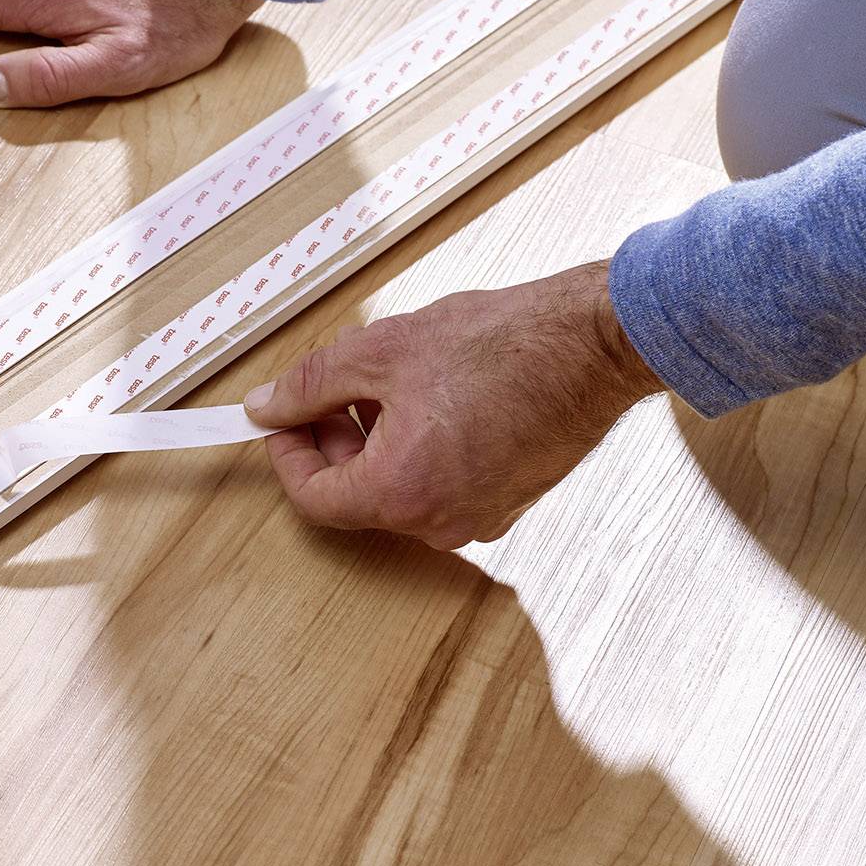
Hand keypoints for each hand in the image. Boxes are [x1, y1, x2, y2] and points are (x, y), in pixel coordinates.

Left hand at [242, 262, 665, 548]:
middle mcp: (438, 521)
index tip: (281, 418)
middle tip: (330, 390)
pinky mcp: (508, 501)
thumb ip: (310, 386)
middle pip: (356, 494)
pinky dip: (418, 449)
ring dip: (375, 441)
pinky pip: (441, 484)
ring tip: (386, 381)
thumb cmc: (502, 346)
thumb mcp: (380, 352)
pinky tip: (430, 398)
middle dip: (332, 440)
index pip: (314, 497)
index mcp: (400, 493)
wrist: (598, 343)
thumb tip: (267, 407)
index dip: (287, 453)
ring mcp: (479, 516)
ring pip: (399, 487)